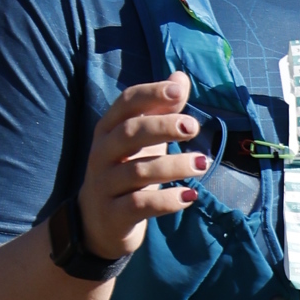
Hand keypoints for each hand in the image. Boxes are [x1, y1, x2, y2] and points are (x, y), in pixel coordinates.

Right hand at [72, 72, 202, 264]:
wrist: (97, 222)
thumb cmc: (125, 171)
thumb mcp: (142, 140)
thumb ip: (160, 109)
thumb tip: (180, 77)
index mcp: (108, 129)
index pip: (126, 102)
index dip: (151, 94)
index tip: (179, 92)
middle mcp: (102, 153)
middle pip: (129, 133)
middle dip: (162, 126)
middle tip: (193, 127)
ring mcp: (104, 185)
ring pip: (137, 171)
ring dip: (173, 166)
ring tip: (202, 163)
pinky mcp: (113, 214)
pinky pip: (140, 205)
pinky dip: (167, 200)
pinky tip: (190, 195)